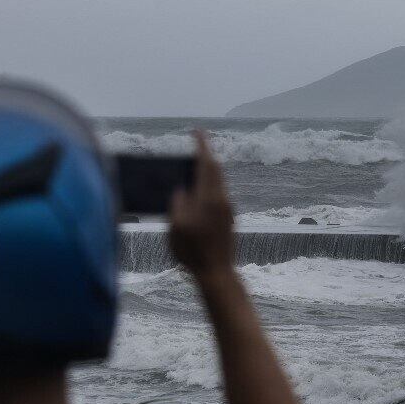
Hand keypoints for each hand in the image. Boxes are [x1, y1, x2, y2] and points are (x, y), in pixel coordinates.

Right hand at [169, 131, 235, 279]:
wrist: (217, 272)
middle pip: (216, 170)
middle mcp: (222, 200)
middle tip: (196, 143)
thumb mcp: (176, 227)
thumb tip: (181, 190)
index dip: (201, 145)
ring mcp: (227, 209)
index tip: (196, 131)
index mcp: (209, 198)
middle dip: (206, 154)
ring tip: (193, 165)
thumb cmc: (193, 252)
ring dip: (207, 170)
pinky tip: (198, 190)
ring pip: (218, 181)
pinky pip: (218, 193)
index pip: (206, 163)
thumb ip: (178, 204)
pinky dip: (208, 184)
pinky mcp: (228, 218)